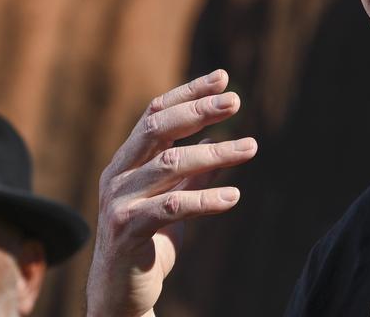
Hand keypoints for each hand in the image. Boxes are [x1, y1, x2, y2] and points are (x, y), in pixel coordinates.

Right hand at [86, 70, 256, 316]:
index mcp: (127, 160)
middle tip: (236, 101)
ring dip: (214, 153)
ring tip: (251, 148)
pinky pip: (171, 208)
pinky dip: (205, 199)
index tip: (223, 78)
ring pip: (168, 164)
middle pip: (157, 128)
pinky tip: (234, 195)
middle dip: (198, 110)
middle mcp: (118, 174)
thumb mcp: (172, 198)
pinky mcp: (126, 231)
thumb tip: (220, 142)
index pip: (155, 113)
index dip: (188, 93)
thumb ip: (190, 171)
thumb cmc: (147, 240)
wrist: (119, 292)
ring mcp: (119, 201)